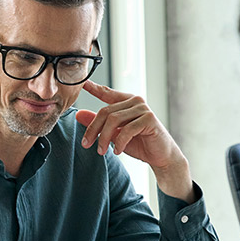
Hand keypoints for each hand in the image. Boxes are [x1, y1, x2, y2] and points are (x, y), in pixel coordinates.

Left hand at [76, 80, 193, 201]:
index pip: (106, 93)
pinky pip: (127, 129)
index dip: (93, 88)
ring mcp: (143, 108)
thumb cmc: (138, 143)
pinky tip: (117, 151)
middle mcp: (135, 101)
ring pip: (114, 119)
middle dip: (93, 129)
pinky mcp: (149, 119)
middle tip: (86, 144)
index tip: (82, 83)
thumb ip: (98, 124)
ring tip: (101, 151)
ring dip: (104, 138)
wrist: (160, 156)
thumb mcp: (114, 134)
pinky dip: (119, 142)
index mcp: (126, 101)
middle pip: (105, 111)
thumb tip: (78, 115)